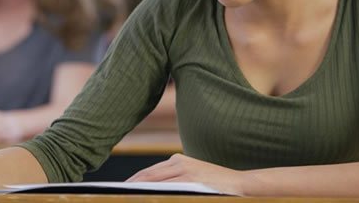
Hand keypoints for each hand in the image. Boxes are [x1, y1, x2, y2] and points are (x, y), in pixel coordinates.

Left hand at [126, 153, 244, 195]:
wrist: (242, 185)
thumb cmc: (213, 185)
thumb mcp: (190, 179)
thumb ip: (170, 181)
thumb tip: (146, 190)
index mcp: (176, 160)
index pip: (147, 173)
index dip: (131, 182)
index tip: (119, 191)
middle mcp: (178, 162)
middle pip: (146, 177)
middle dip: (131, 187)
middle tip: (117, 195)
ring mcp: (185, 171)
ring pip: (154, 183)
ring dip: (139, 191)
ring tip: (128, 197)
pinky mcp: (192, 180)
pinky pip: (167, 188)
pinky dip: (154, 193)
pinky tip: (146, 197)